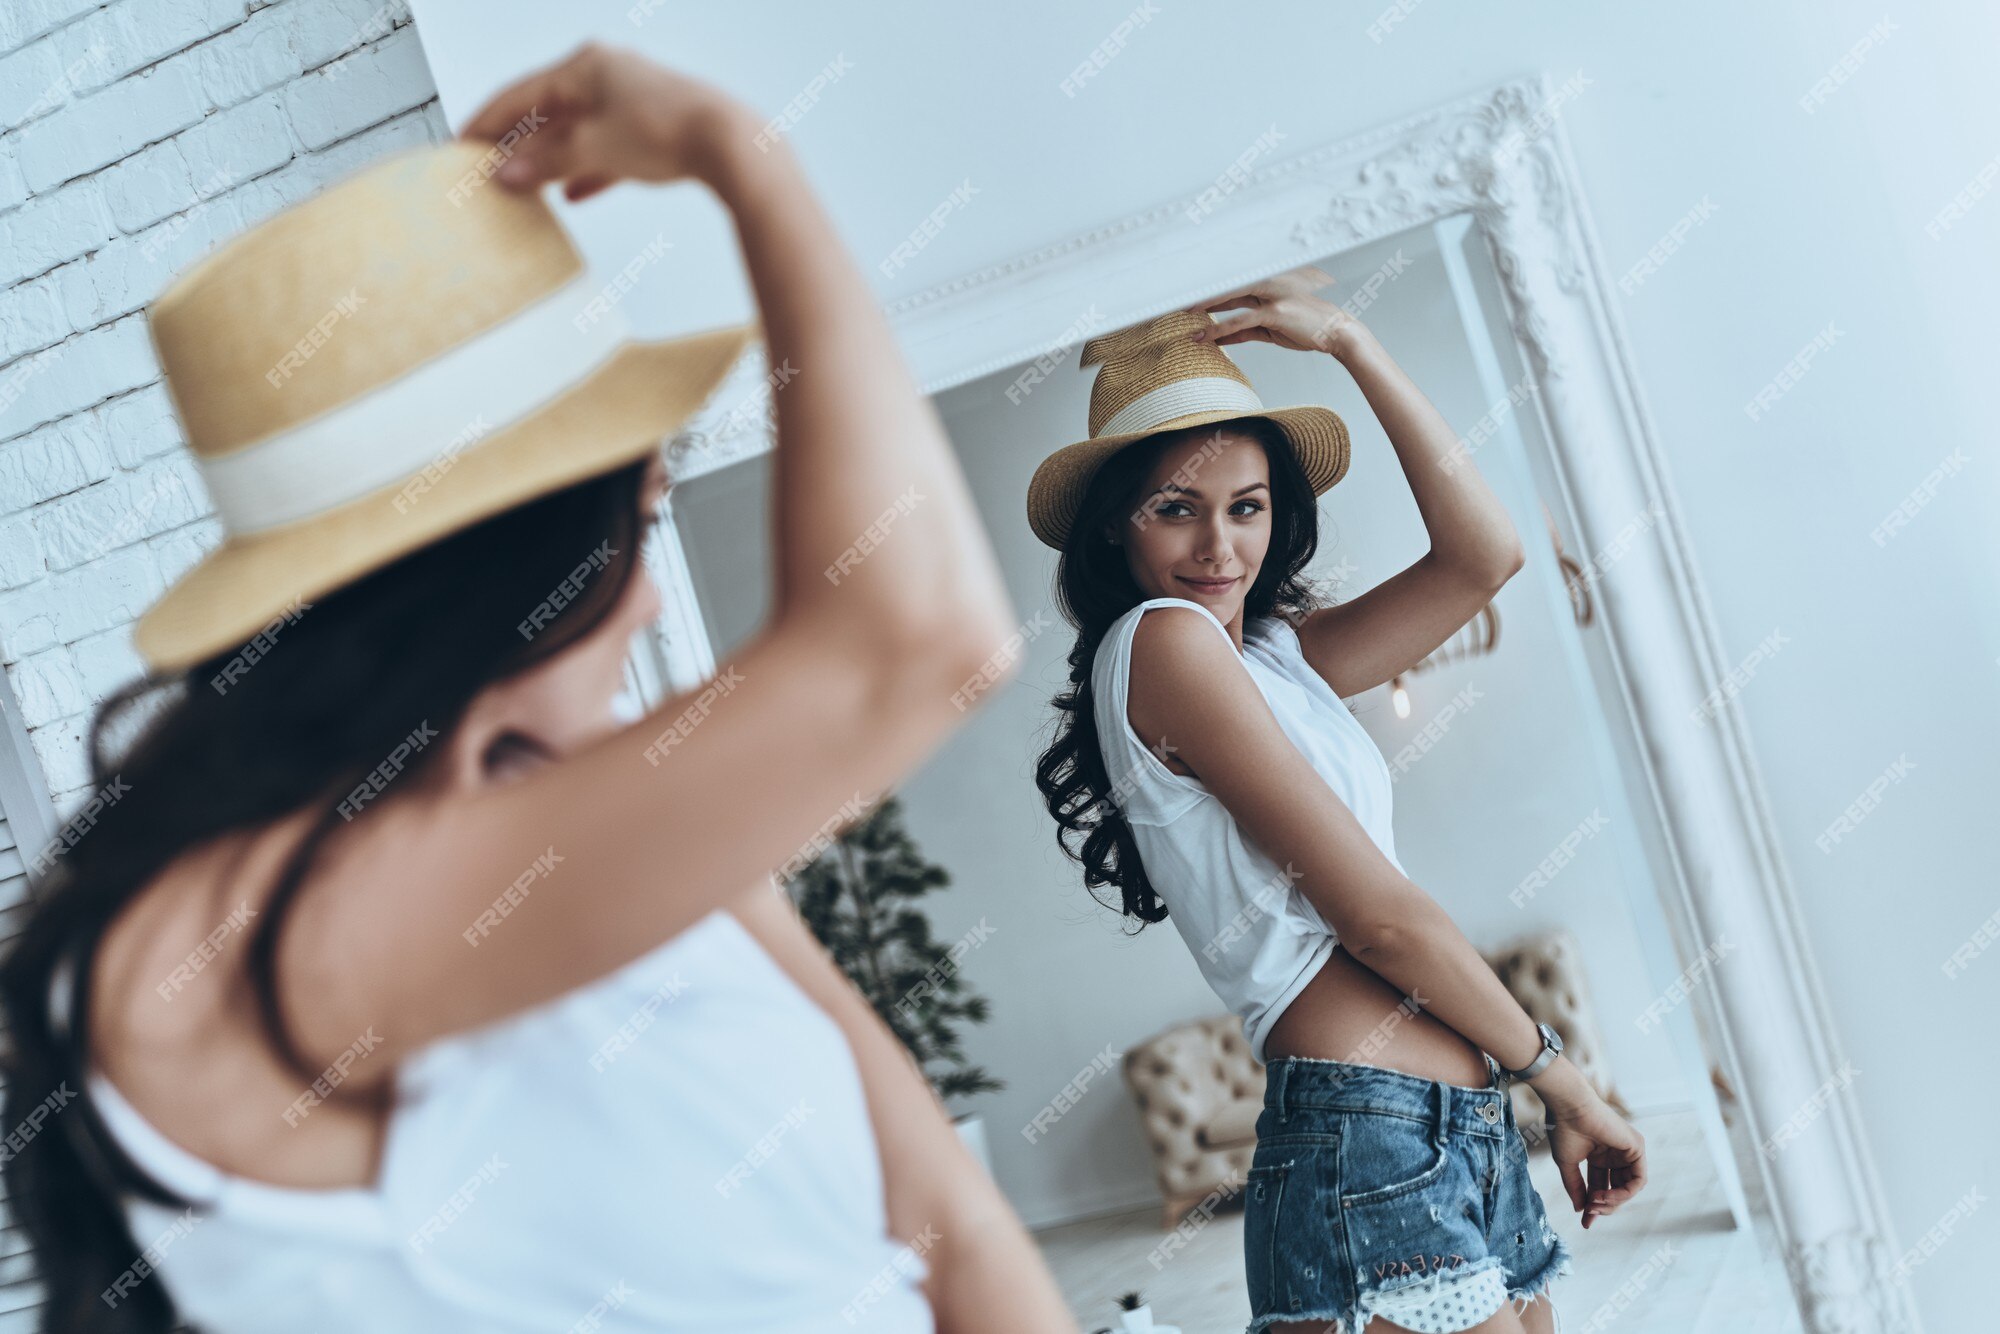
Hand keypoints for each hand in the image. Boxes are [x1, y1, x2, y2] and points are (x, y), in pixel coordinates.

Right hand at [459, 42, 749, 202]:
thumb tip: (505, 175)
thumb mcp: (593, 149)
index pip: (518, 93)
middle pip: (547, 110)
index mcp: (584, 67)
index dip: (486, 121)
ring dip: (551, 158)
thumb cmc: (666, 133)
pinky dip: (587, 168)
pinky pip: (607, 147)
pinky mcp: (653, 127)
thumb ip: (545, 163)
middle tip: (488, 168)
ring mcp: (631, 99)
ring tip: (525, 185)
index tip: (461, 145)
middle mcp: (606, 74)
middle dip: (518, 142)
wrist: (732, 145)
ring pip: (577, 130)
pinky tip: (573, 194)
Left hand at [1189, 264, 1377, 360]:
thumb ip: (1249, 327)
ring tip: (1184, 314)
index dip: (1214, 284)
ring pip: (1232, 297)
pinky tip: (1206, 336)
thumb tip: (1223, 336)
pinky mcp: (1276, 312)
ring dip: (1206, 305)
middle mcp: (1272, 281)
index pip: (1237, 279)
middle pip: (1230, 282)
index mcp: (1272, 278)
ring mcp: (1274, 294)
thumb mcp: (1274, 326)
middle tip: (1179, 295)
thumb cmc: (1307, 328)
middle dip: (1205, 289)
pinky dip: (1221, 330)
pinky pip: (1242, 320)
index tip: (1191, 287)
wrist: (1337, 332)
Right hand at [1543, 1092, 1646, 1229]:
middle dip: (1604, 1206)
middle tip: (1590, 1213)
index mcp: (1599, 1156)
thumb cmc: (1564, 1129)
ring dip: (1614, 1202)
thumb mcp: (1568, 1165)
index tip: (1584, 1222)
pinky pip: (1638, 1180)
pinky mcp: (1637, 1148)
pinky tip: (1607, 1196)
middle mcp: (1615, 1154)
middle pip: (1617, 1190)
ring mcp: (1628, 1151)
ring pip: (1629, 1188)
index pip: (1601, 1186)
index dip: (1593, 1205)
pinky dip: (1625, 1193)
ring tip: (1596, 1203)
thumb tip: (1581, 1210)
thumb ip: (1576, 1187)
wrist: (1568, 1107)